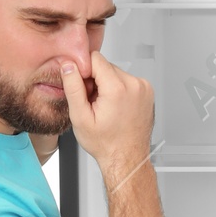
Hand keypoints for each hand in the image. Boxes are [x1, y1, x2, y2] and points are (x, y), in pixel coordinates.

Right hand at [61, 55, 153, 191]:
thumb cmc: (106, 144)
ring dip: (107, 85)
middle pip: (106, 65)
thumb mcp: (80, 117)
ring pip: (115, 72)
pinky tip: (115, 107)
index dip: (84, 72)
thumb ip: (73, 87)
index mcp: (118, 89)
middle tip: (94, 104)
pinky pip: (126, 80)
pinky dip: (118, 89)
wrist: (127, 158)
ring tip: (105, 107)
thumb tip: (68, 65)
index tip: (84, 90)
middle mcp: (135, 85)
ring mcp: (144, 87)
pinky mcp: (147, 90)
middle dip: (96, 80)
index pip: (95, 58)